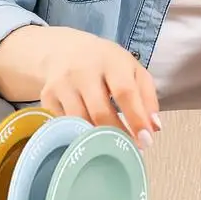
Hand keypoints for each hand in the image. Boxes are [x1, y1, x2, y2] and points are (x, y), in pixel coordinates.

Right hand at [36, 28, 159, 149]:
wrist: (65, 51)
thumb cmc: (108, 65)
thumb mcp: (133, 70)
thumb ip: (147, 97)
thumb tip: (154, 128)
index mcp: (111, 61)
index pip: (125, 92)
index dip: (136, 118)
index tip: (146, 140)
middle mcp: (83, 71)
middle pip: (100, 111)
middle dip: (117, 134)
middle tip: (130, 149)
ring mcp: (62, 84)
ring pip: (80, 122)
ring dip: (98, 138)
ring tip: (112, 146)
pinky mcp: (46, 97)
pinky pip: (64, 125)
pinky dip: (78, 135)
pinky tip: (89, 139)